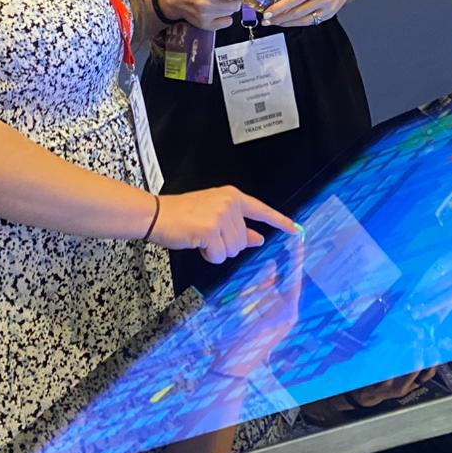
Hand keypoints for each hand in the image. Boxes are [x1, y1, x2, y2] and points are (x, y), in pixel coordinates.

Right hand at [149, 186, 299, 263]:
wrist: (155, 214)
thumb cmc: (182, 215)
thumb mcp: (214, 216)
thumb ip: (238, 226)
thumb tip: (258, 239)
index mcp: (232, 196)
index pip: (262, 210)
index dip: (280, 222)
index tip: (296, 230)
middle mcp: (230, 203)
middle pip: (244, 240)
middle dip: (227, 245)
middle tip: (206, 235)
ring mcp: (221, 215)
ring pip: (233, 250)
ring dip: (217, 251)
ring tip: (200, 238)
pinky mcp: (211, 229)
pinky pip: (220, 256)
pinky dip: (209, 256)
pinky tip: (197, 243)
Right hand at [156, 0, 244, 30]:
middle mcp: (206, 3)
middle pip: (236, 5)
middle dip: (234, 0)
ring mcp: (205, 16)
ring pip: (231, 13)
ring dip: (229, 8)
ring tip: (218, 3)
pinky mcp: (205, 25)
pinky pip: (226, 23)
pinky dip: (224, 18)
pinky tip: (216, 12)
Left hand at [262, 0, 361, 27]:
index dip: (280, 7)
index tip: (268, 12)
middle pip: (298, 12)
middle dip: (280, 18)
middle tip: (267, 20)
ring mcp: (328, 9)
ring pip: (303, 20)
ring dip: (287, 23)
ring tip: (274, 22)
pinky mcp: (329, 16)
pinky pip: (310, 22)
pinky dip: (297, 23)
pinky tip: (288, 22)